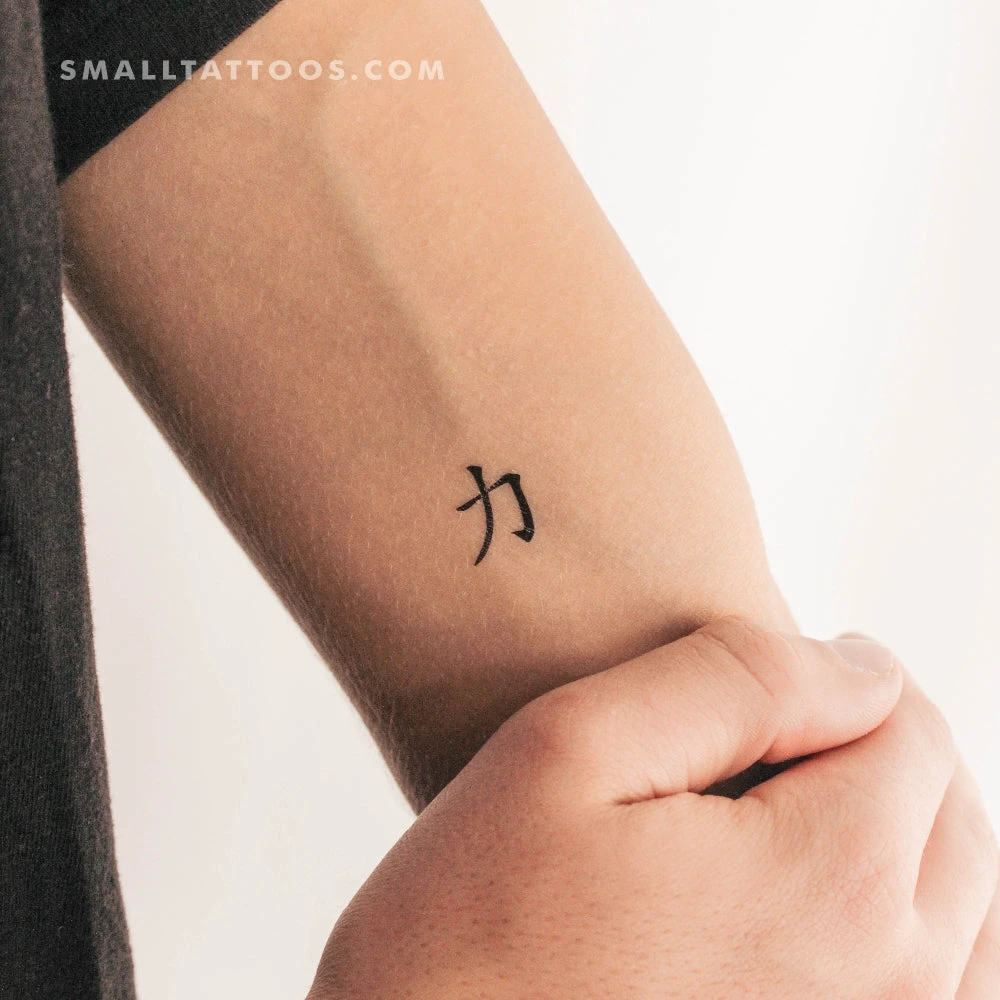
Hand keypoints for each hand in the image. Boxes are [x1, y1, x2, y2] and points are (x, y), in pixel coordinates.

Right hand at [307, 618, 997, 998]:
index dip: (848, 676)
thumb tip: (862, 667)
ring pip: (970, 911)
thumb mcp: (572, 748)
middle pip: (954, 818)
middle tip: (784, 727)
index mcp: (829, 885)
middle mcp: (889, 990)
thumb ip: (736, 682)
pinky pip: (946, 993)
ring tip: (809, 798)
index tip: (771, 676)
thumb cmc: (471, 927)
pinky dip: (919, 928)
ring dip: (910, 833)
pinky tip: (836, 903)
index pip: (915, 732)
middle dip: (886, 747)